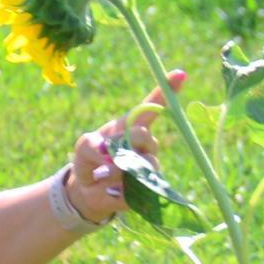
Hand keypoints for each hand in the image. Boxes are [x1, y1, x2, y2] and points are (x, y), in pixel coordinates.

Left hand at [66, 68, 184, 223]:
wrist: (87, 189)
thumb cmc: (89, 160)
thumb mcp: (83, 147)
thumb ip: (92, 145)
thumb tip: (109, 157)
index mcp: (132, 127)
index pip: (152, 107)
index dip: (167, 91)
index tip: (180, 74)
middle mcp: (146, 145)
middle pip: (144, 136)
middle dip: (122, 145)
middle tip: (104, 156)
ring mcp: (150, 166)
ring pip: (142, 164)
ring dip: (115, 170)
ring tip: (101, 175)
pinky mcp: (147, 189)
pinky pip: (136, 187)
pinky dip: (116, 189)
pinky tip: (109, 189)